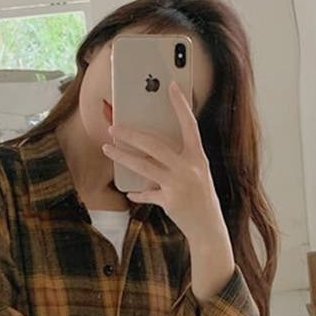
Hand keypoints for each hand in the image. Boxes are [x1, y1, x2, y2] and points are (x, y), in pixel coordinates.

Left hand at [101, 80, 223, 242]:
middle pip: (154, 144)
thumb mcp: (196, 175)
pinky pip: (147, 194)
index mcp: (198, 157)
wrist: (209, 228)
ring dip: (122, 156)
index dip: (181, 105)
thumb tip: (150, 148)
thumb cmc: (200, 198)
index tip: (172, 86)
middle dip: (131, 134)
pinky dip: (137, 193)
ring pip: (143, 166)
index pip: (189, 125)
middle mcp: (189, 168)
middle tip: (113, 126)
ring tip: (107, 147)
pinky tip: (130, 192)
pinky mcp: (170, 201)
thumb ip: (178, 160)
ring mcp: (179, 184)